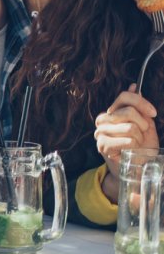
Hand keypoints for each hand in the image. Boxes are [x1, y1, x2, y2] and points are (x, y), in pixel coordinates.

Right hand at [94, 84, 158, 200]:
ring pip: (130, 127)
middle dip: (143, 124)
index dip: (142, 102)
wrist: (136, 167)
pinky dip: (134, 146)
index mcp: (112, 111)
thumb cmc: (141, 146)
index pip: (124, 96)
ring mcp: (101, 132)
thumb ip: (138, 106)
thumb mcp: (144, 123)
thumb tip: (134, 86)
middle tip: (142, 134)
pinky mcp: (102, 145)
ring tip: (135, 144)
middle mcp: (103, 119)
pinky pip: (127, 140)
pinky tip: (129, 150)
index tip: (153, 113)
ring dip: (139, 137)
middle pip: (129, 111)